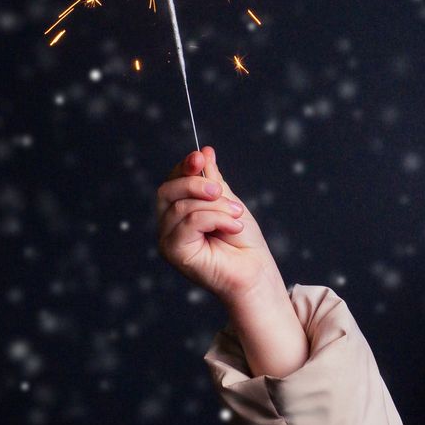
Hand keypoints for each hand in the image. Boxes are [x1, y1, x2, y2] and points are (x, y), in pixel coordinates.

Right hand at [156, 145, 284, 307]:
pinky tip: (234, 228)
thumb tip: (204, 152)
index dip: (184, 167)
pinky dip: (216, 219)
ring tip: (237, 217)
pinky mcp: (174, 252)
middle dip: (197, 184)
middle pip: (168, 191)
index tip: (200, 157)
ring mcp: (168, 240)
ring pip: (183, 206)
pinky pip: (190, 222)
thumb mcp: (229, 203)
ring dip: (217, 207)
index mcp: (179, 212)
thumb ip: (213, 181)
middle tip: (222, 192)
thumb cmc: (244, 243)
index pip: (172, 182)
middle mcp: (168, 226)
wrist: (256, 271)